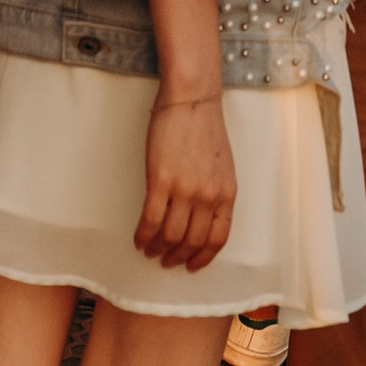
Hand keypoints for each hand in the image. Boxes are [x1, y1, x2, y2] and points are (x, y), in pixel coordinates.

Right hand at [136, 91, 236, 269]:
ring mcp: (184, 189)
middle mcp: (208, 196)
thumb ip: (214, 192)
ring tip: (149, 250)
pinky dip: (143, 235)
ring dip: (157, 248)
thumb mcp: (222, 166)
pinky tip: (139, 239)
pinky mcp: (160, 181)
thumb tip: (200, 217)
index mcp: (226, 193)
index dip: (203, 257)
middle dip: (177, 257)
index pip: (218, 239)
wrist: (192, 100)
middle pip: (192, 241)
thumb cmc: (205, 127)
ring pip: (170, 235)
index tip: (191, 265)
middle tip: (166, 261)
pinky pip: (151, 220)